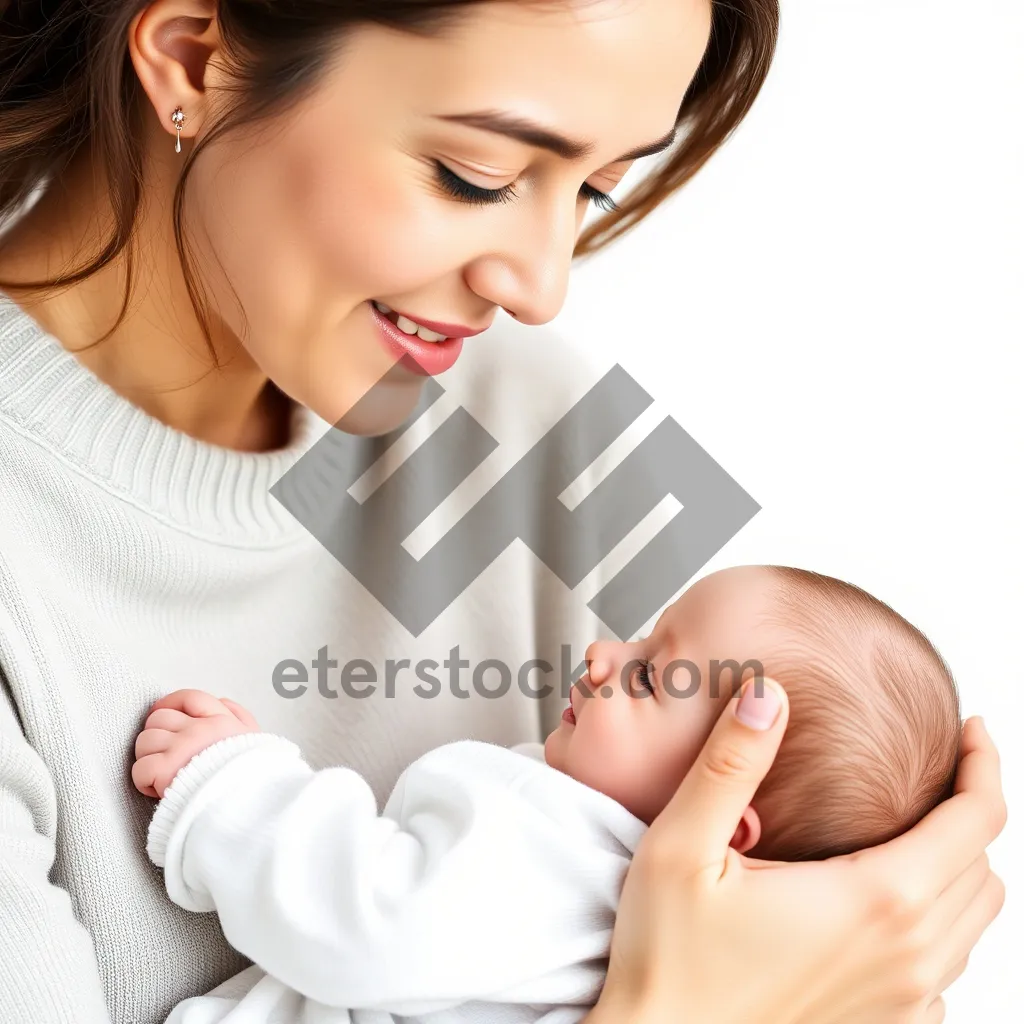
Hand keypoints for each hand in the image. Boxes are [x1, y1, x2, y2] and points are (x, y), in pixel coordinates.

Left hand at [132, 689, 260, 799]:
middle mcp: (201, 730)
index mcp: (222, 722)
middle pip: (159, 718)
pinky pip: (140, 768)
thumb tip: (222, 702)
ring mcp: (181, 748)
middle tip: (168, 757)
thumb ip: (240, 718)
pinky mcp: (165, 771)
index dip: (169, 704)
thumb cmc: (250, 779)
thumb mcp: (257, 742)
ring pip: (145, 741)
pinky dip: (145, 782)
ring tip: (166, 775)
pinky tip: (160, 790)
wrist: (246, 810)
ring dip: (150, 759)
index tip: (162, 714)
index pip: (189, 698)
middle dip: (158, 736)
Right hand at [589, 679, 1005, 1023]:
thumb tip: (766, 694)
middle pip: (985, 869)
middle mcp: (904, 957)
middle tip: (942, 767)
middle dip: (973, 808)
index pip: (975, 821)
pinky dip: (944, 925)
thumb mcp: (680, 847)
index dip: (984, 764)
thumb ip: (729, 765)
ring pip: (976, 923)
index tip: (971, 728)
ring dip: (963, 865)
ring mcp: (901, 1002)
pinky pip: (948, 971)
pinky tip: (891, 903)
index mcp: (871, 902)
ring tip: (922, 824)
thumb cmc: (665, 962)